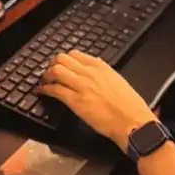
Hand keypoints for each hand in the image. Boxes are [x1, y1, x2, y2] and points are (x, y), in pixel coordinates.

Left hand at [39, 50, 156, 150]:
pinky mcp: (76, 101)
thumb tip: (94, 68)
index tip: (60, 65)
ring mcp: (82, 86)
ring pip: (56, 71)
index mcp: (101, 66)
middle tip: (49, 72)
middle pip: (62, 59)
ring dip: (46, 75)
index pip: (75, 54)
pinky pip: (55, 90)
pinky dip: (45, 89)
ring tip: (44, 81)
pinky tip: (43, 92)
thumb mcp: (117, 81)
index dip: (64, 59)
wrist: (131, 121)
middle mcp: (89, 72)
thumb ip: (104, 73)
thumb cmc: (129, 105)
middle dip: (52, 64)